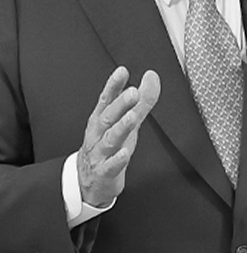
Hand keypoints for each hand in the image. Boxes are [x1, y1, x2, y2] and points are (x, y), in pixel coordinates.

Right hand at [77, 67, 160, 207]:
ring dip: (121, 127)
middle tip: (133, 92)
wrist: (88, 182)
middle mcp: (98, 134)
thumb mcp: (125, 122)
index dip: (113, 85)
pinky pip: (109, 166)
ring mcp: (100, 154)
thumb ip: (141, 100)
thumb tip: (152, 75)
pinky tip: (125, 153)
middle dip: (120, 104)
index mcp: (101, 120)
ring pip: (109, 139)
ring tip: (132, 117)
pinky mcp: (104, 173)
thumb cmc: (108, 147)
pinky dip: (117, 159)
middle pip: (108, 117)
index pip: (106, 99)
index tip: (122, 71)